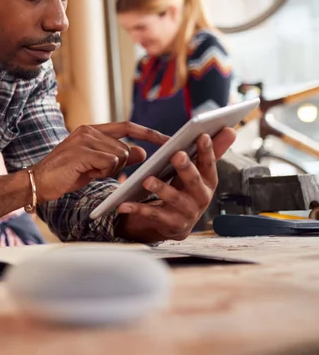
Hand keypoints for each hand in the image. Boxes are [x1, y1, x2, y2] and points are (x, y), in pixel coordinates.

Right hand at [31, 122, 168, 201]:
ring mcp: (84, 139)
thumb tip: (143, 152)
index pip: (127, 126)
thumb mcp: (96, 165)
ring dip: (109, 170)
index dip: (148, 133)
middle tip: (97, 171)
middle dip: (119, 164)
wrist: (38, 181)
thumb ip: (117, 157)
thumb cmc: (66, 174)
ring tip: (88, 171)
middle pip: (124, 147)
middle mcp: (88, 130)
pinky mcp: (82, 152)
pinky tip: (86, 173)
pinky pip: (109, 162)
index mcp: (91, 130)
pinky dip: (102, 172)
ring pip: (118, 155)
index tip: (168, 140)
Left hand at [116, 128, 236, 241]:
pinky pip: (152, 215)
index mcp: (208, 182)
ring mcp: (187, 213)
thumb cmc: (185, 189)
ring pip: (174, 199)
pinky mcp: (170, 225)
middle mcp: (201, 198)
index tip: (202, 135)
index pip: (209, 164)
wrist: (175, 223)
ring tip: (147, 179)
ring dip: (161, 188)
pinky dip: (137, 209)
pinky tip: (123, 204)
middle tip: (176, 155)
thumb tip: (230, 129)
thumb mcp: (196, 172)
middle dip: (186, 168)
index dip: (208, 151)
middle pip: (194, 181)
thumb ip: (210, 152)